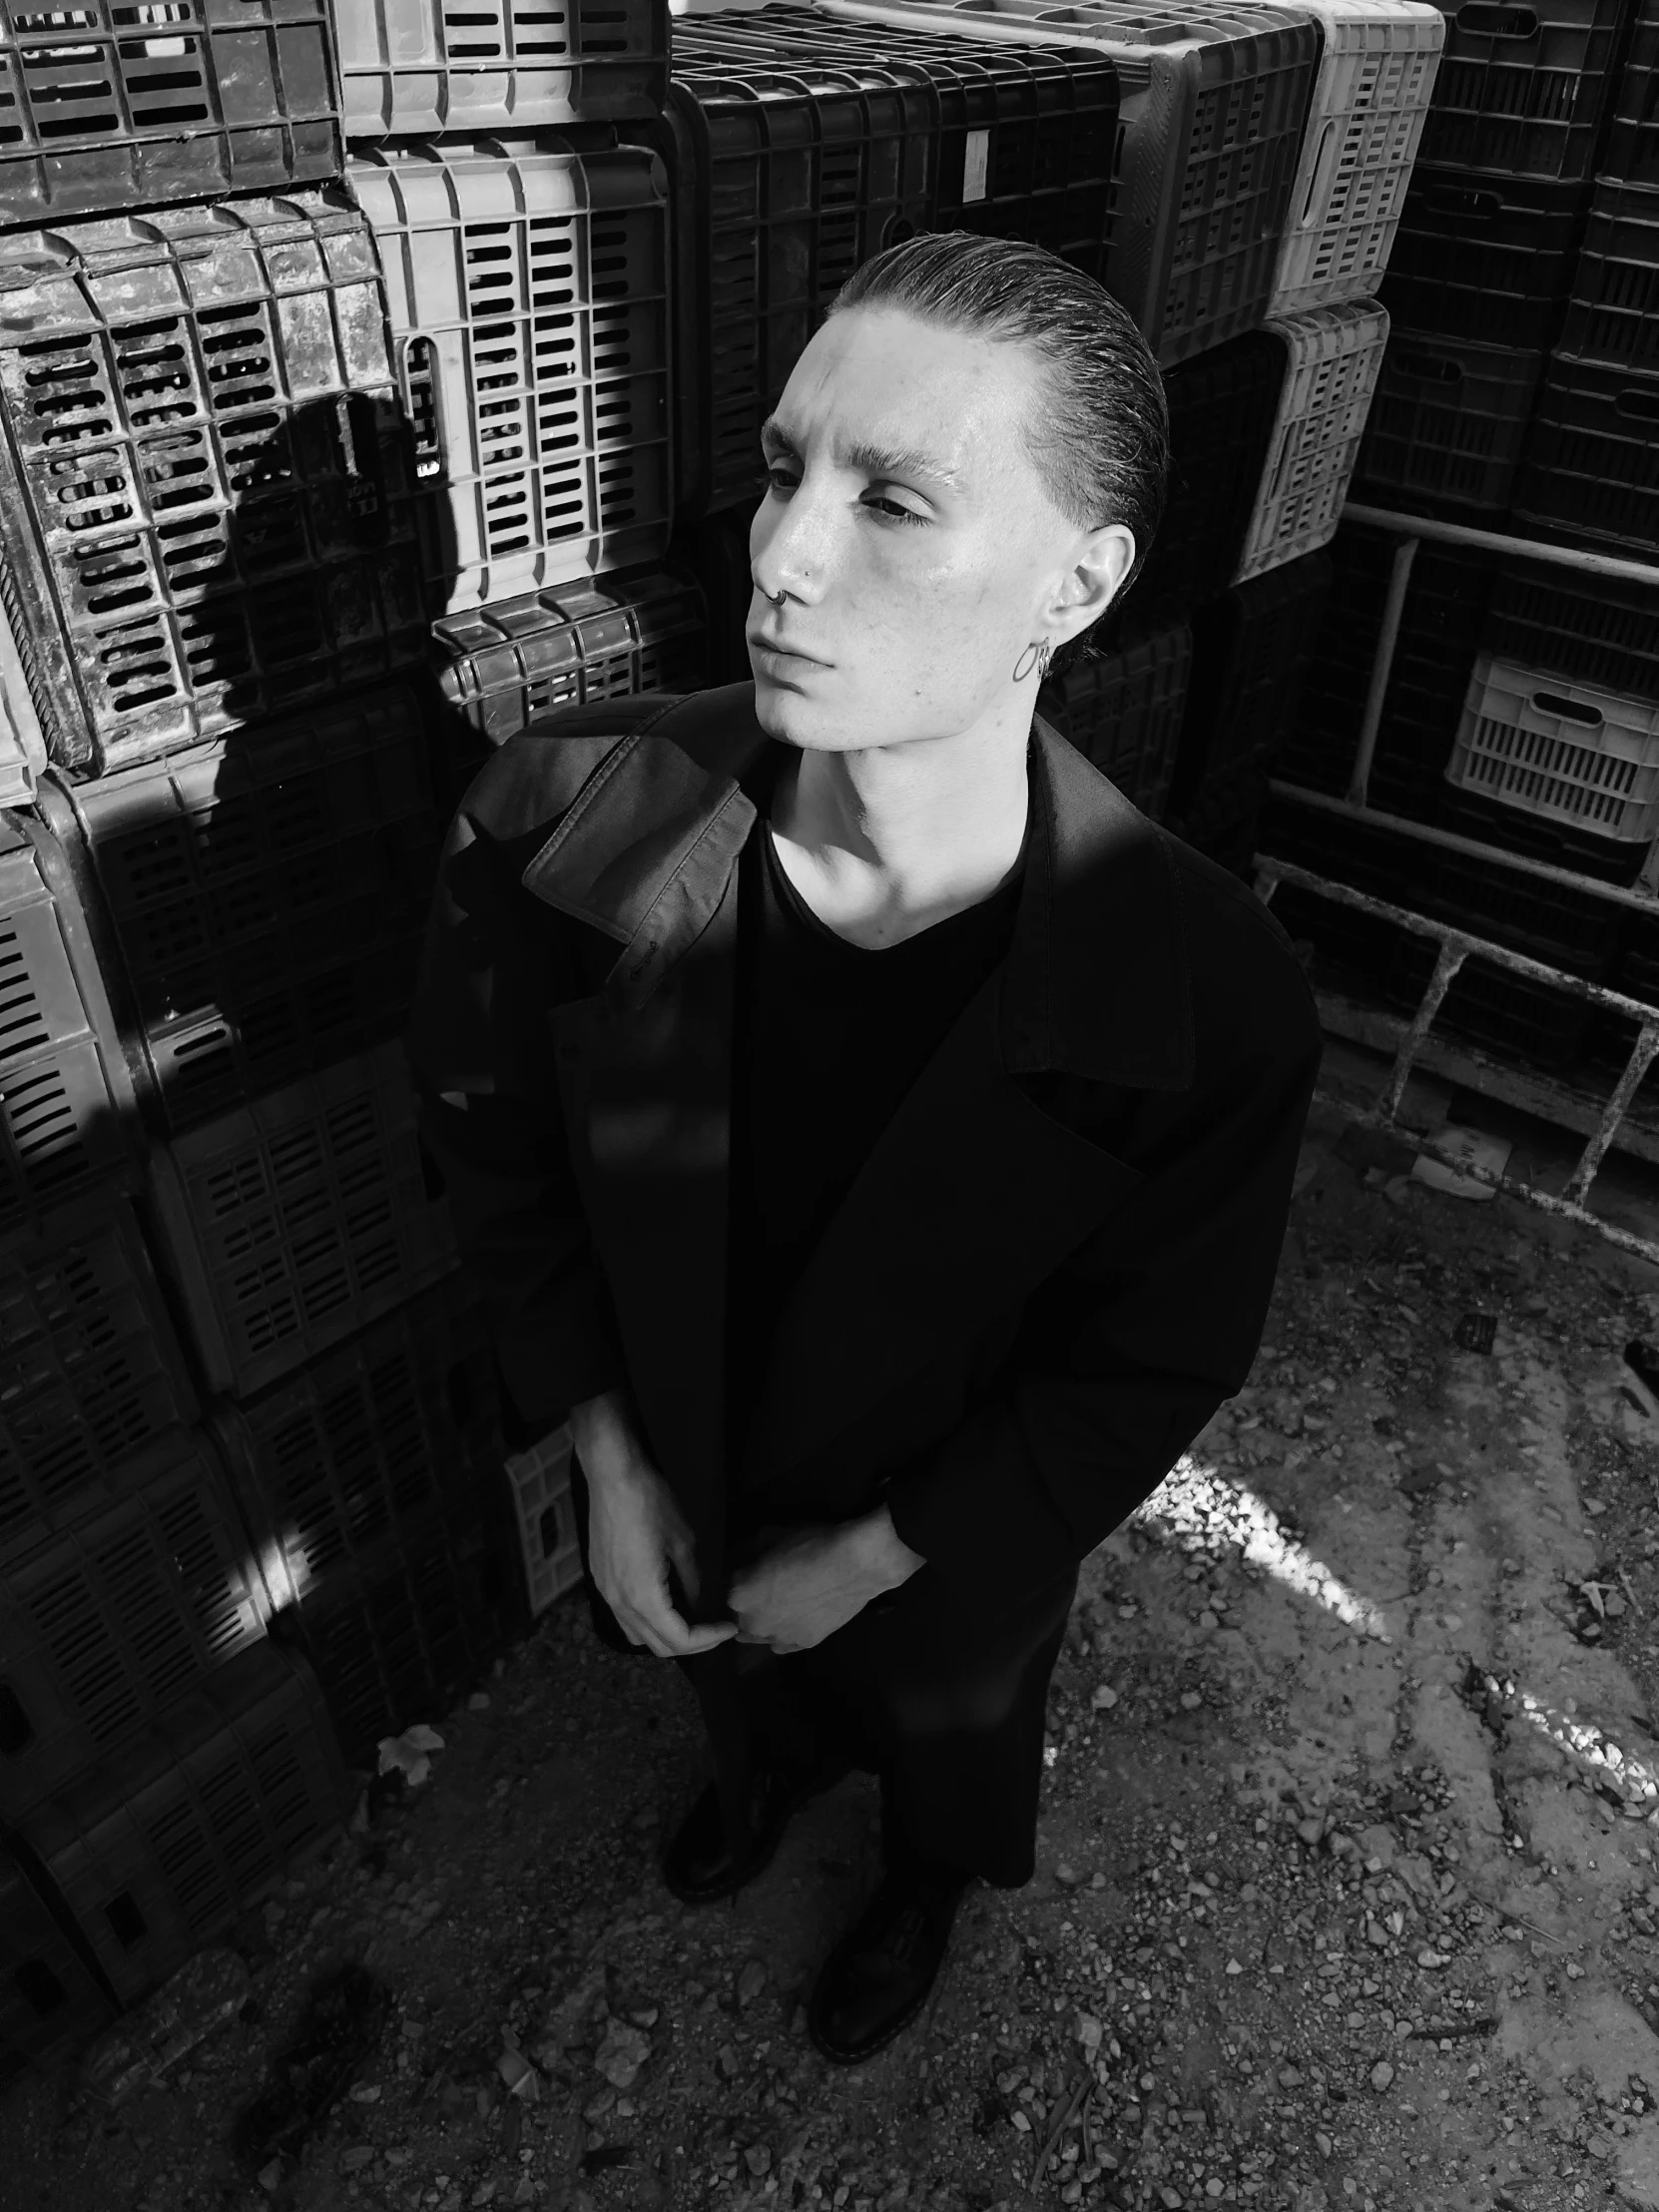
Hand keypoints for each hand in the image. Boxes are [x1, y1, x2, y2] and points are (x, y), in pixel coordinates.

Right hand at [569, 1389, 737, 1659]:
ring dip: (667, 1637)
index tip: (729, 1626)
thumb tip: (701, 1605)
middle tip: (717, 1628)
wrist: (613, 1476)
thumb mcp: (684, 1543)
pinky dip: (648, 1622)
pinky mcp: (601, 1581)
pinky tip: (666, 1604)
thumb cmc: (651, 1503)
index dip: (709, 1639)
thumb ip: (693, 1582)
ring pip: (637, 1636)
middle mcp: (620, 1603)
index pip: (680, 1640)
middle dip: (692, 1643)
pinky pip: (624, 1618)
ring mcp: (606, 1593)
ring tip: (694, 1621)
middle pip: (658, 1645)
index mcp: (643, 1596)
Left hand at [728, 1507, 924, 1654]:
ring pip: (759, 1634)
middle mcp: (753, 1623)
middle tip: (764, 1585)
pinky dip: (784, 1632)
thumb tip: (748, 1554)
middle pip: (740, 1615)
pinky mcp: (804, 1644)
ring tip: (780, 1604)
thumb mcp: (773, 1535)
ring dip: (763, 1621)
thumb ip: (752, 1549)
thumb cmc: (810, 1544)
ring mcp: (779, 1638)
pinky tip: (794, 1618)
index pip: (728, 1587)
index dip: (739, 1575)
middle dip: (747, 1601)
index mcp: (738, 1595)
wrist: (854, 1565)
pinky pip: (783, 1643)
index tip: (749, 1567)